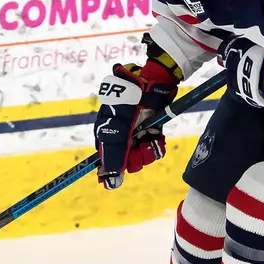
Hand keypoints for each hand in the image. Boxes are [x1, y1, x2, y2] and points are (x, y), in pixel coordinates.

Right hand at [94, 60, 179, 188]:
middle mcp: (121, 138)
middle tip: (138, 147)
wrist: (152, 82)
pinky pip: (154, 149)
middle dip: (135, 159)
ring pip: (142, 158)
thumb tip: (109, 177)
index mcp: (106, 135)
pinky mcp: (151, 132)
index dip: (110, 172)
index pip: (106, 161)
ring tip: (149, 138)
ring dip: (147, 152)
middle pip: (126, 163)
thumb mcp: (119, 128)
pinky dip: (157, 145)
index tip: (115, 181)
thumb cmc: (130, 102)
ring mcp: (136, 135)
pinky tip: (157, 136)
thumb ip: (114, 152)